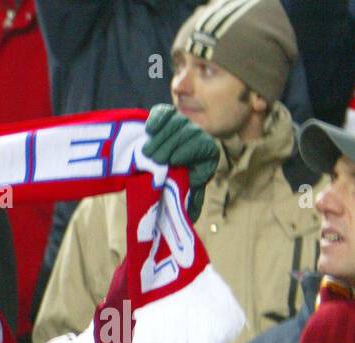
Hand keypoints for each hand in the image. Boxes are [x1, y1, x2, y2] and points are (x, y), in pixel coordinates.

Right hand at [142, 103, 218, 223]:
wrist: (149, 170)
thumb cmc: (168, 185)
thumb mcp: (179, 195)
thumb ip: (186, 202)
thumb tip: (191, 218)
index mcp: (207, 155)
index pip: (204, 146)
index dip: (189, 151)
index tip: (173, 161)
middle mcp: (198, 136)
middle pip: (188, 133)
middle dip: (170, 145)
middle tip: (153, 158)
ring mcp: (183, 124)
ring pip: (177, 122)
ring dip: (160, 137)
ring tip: (147, 152)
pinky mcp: (168, 116)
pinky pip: (165, 113)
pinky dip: (157, 119)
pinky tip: (149, 130)